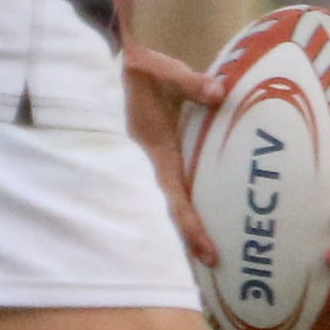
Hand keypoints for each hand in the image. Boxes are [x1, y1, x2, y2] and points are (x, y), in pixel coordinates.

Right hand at [123, 42, 223, 266]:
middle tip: (213, 265)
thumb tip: (219, 93)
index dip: (190, 226)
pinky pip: (167, 187)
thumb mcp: (164, 73)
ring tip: (205, 254)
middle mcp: (147, 166)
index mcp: (152, 153)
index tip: (208, 252)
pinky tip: (196, 213)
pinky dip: (179, 204)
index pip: (173, 199)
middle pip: (168, 213)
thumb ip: (191, 84)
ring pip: (166, 203)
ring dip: (182, 227)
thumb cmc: (141, 71)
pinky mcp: (152, 158)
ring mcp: (147, 165)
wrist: (110, 65)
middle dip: (188, 240)